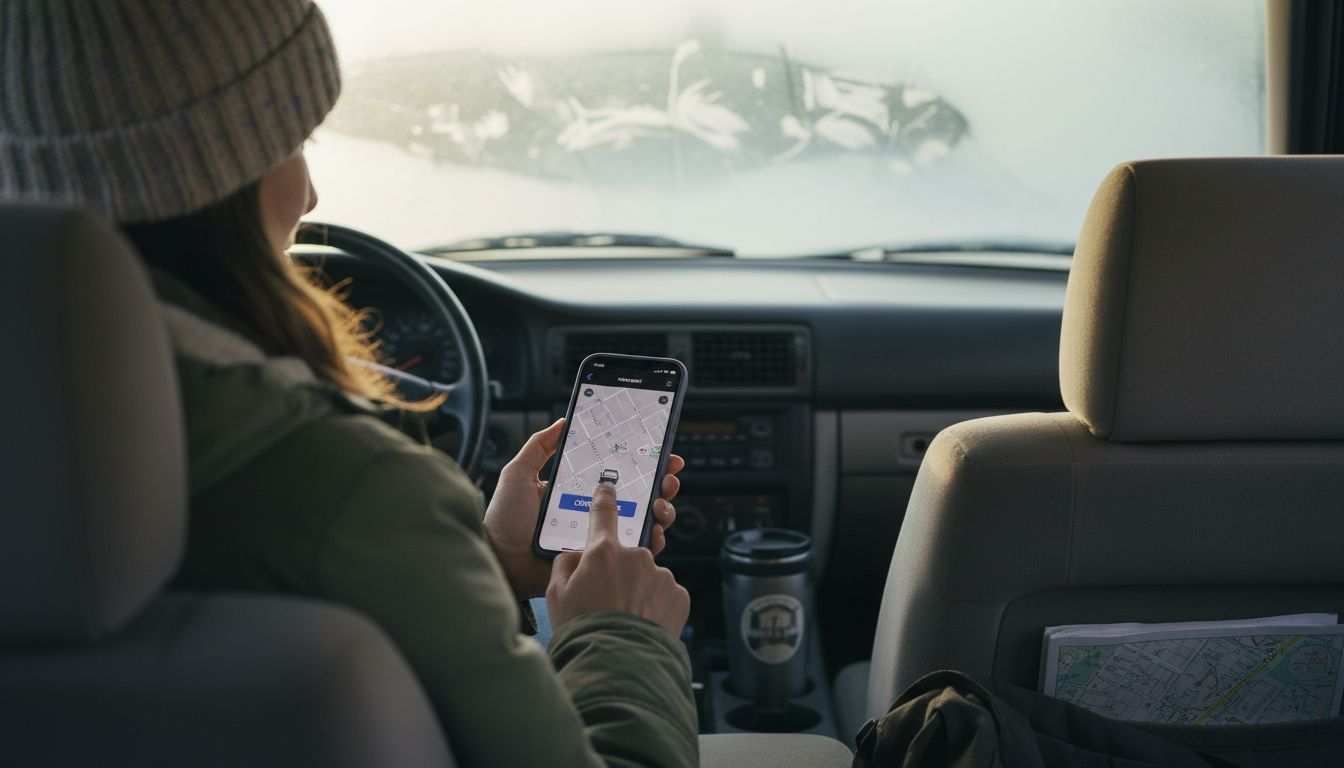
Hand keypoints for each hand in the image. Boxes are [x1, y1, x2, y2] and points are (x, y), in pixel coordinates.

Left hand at [483, 419, 684, 600]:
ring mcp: (603, 537)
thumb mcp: (519, 474)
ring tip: (659, 502)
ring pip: (646, 521)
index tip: (661, 451)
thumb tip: (562, 422)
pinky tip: (653, 530)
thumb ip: (538, 447)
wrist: (500, 560)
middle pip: (641, 495)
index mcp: (581, 491)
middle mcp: (597, 513)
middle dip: (662, 482)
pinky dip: (652, 541)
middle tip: (668, 475)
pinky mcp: (604, 561)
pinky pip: (635, 551)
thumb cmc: (505, 520)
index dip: (644, 462)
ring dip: (662, 509)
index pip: (620, 473)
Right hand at [546, 481, 690, 635]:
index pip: (604, 512)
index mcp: (603, 551)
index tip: (608, 489)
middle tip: (607, 601)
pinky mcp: (678, 594)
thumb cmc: (582, 629)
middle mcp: (636, 556)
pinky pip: (664, 593)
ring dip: (638, 591)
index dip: (605, 498)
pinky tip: (642, 622)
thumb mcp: (556, 594)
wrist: (618, 665)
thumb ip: (565, 564)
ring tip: (625, 618)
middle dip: (620, 573)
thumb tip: (578, 555)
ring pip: (647, 576)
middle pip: (627, 556)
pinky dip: (655, 605)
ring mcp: (660, 574)